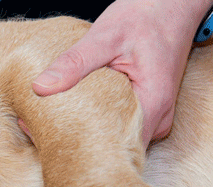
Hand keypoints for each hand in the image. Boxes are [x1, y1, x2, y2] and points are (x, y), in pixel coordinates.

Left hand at [32, 0, 212, 147]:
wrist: (173, 6)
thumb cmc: (146, 16)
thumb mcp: (105, 36)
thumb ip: (74, 63)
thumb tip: (41, 87)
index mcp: (153, 103)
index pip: (115, 147)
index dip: (81, 147)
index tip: (50, 141)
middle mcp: (157, 118)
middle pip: (114, 147)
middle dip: (78, 142)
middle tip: (40, 132)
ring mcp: (154, 116)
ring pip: (116, 137)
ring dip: (87, 131)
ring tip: (52, 123)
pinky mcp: (147, 110)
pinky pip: (119, 124)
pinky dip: (97, 120)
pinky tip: (74, 113)